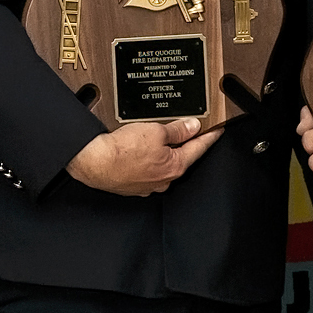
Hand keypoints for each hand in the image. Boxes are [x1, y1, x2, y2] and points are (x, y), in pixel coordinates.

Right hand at [68, 117, 220, 196]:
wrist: (95, 162)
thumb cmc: (122, 151)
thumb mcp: (156, 131)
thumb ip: (177, 129)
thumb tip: (192, 126)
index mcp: (175, 166)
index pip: (199, 148)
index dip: (210, 137)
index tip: (217, 131)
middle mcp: (164, 180)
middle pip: (181, 157)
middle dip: (183, 143)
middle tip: (184, 128)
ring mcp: (148, 185)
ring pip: (162, 165)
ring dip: (162, 152)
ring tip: (152, 137)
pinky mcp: (133, 186)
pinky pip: (146, 170)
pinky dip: (146, 160)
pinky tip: (138, 150)